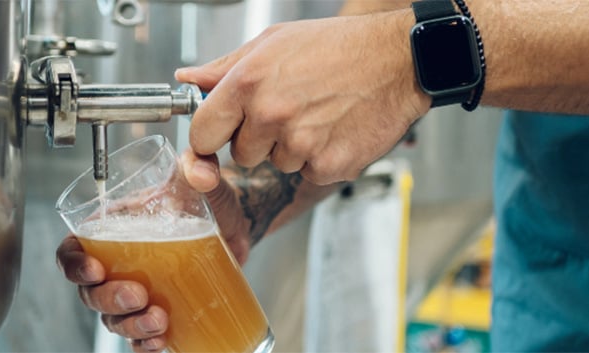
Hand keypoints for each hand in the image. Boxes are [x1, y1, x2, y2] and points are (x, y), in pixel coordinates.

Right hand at [55, 151, 252, 350]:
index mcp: (112, 229)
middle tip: (137, 295)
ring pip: (113, 319)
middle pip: (90, 292)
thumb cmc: (207, 199)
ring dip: (129, 326)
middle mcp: (117, 263)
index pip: (73, 250)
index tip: (94, 269)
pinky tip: (161, 341)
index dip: (73, 263)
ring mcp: (137, 291)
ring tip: (158, 320)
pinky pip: (140, 337)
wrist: (238, 224)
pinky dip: (145, 345)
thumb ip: (199, 164)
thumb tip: (201, 171)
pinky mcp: (159, 310)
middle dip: (108, 299)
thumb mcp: (201, 178)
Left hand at [176, 9, 429, 184]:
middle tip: (289, 111)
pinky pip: (308, 173)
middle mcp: (270, 114)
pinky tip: (336, 130)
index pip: (202, 134)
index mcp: (248, 82)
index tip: (222, 133)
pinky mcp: (328, 166)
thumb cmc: (339, 46)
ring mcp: (300, 144)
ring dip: (292, 149)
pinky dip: (321, 159)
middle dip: (258, 140)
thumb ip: (226, 67)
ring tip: (319, 115)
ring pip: (277, 165)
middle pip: (240, 155)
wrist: (399, 60)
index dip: (211, 136)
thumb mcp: (274, 42)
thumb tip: (190, 80)